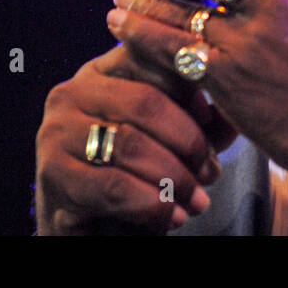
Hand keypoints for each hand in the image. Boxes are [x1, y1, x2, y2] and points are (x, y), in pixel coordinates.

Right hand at [34, 43, 235, 234]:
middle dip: (187, 140)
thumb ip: (205, 123)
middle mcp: (72, 91)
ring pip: (130, 144)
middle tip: (210, 172)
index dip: (188, 85)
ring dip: (173, 177)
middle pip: (144, 101)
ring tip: (197, 200)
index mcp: (102, 71)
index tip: (212, 116)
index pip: (150, 58)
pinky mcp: (52, 175)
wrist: (88, 229)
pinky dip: (151, 205)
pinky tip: (172, 217)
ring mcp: (56, 131)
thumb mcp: (174, 142)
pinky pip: (113, 187)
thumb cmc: (136, 174)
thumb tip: (235, 116)